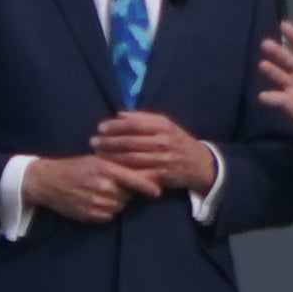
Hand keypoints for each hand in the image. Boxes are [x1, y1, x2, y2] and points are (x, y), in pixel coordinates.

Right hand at [21, 154, 161, 223]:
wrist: (48, 181)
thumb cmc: (75, 167)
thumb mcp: (95, 159)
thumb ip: (116, 165)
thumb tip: (141, 172)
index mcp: (105, 168)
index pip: (133, 179)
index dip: (147, 186)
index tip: (158, 192)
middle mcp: (102, 185)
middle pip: (128, 195)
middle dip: (125, 192)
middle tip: (112, 185)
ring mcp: (96, 201)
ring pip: (119, 206)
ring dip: (116, 202)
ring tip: (100, 192)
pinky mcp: (89, 214)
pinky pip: (108, 216)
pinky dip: (106, 211)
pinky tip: (94, 201)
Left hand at [90, 111, 215, 191]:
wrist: (198, 164)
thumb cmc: (177, 141)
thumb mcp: (166, 124)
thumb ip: (143, 118)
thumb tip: (120, 115)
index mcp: (163, 127)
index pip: (133, 124)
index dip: (114, 126)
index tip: (100, 128)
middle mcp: (163, 142)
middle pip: (129, 142)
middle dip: (108, 142)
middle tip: (93, 142)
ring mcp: (162, 160)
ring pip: (131, 159)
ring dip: (111, 157)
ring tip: (97, 154)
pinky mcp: (160, 176)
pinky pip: (138, 174)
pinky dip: (123, 173)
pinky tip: (111, 170)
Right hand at [257, 22, 292, 139]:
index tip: (283, 25)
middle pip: (287, 59)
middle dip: (277, 51)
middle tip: (265, 44)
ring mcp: (292, 86)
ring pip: (279, 76)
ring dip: (271, 71)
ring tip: (263, 66)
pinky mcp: (287, 102)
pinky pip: (277, 99)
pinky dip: (270, 98)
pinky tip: (263, 96)